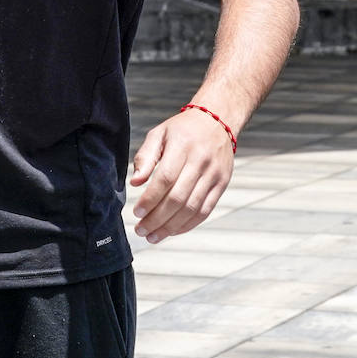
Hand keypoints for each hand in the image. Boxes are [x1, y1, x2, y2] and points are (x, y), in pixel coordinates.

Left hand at [129, 108, 235, 243]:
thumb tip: (135, 183)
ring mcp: (214, 175)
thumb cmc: (181, 129)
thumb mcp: (158, 134)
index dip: (150, 199)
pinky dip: (188, 224)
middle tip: (140, 230)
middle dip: (157, 218)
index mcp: (182, 147)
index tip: (136, 213)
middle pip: (178, 198)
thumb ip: (145, 157)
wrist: (217, 121)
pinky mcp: (222, 185)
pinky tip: (172, 231)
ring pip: (192, 208)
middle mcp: (201, 162)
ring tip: (153, 236)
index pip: (165, 179)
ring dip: (171, 227)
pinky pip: (205, 210)